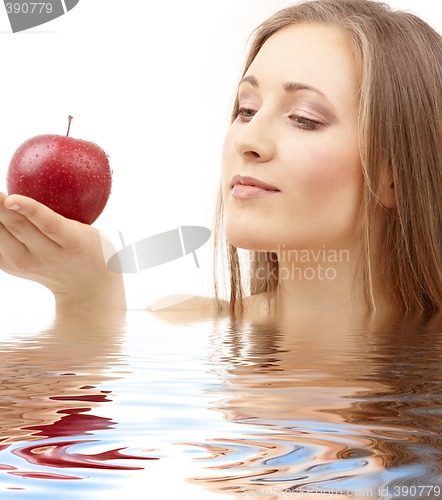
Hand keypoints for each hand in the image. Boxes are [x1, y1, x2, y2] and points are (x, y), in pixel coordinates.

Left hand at [0, 192, 125, 312]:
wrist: (86, 286)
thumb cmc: (87, 246)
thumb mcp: (86, 230)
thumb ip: (61, 213)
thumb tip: (35, 177)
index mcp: (72, 240)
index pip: (48, 223)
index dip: (29, 210)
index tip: (12, 197)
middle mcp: (48, 254)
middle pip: (17, 227)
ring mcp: (26, 263)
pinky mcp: (11, 267)